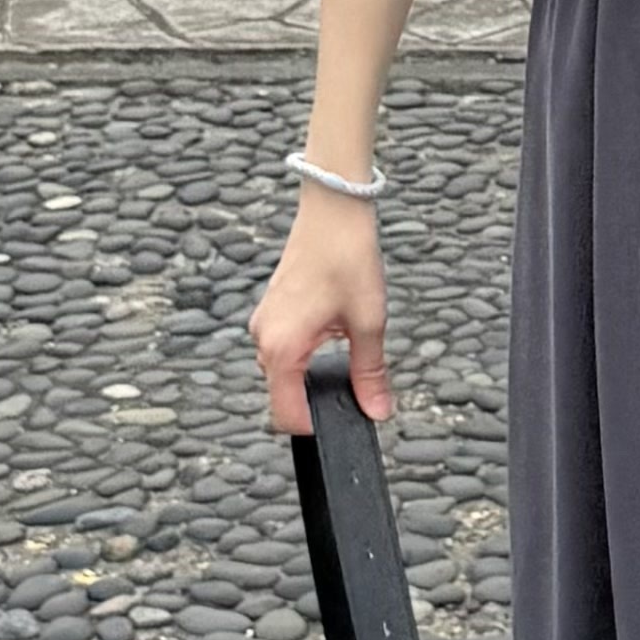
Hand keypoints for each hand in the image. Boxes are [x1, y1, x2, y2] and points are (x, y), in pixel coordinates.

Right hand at [249, 196, 391, 430]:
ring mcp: (264, 322)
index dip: (314, 428)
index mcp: (281, 348)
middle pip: (283, 394)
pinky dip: (305, 354)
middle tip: (355, 388)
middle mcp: (263, 338)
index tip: (341, 424)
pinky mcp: (271, 309)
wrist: (333, 211)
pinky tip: (333, 335)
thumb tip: (377, 410)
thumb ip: (369, 374)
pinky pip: (282, 347)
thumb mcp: (368, 324)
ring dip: (311, 374)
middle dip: (316, 400)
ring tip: (347, 354)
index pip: (285, 415)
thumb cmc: (347, 258)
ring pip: (283, 370)